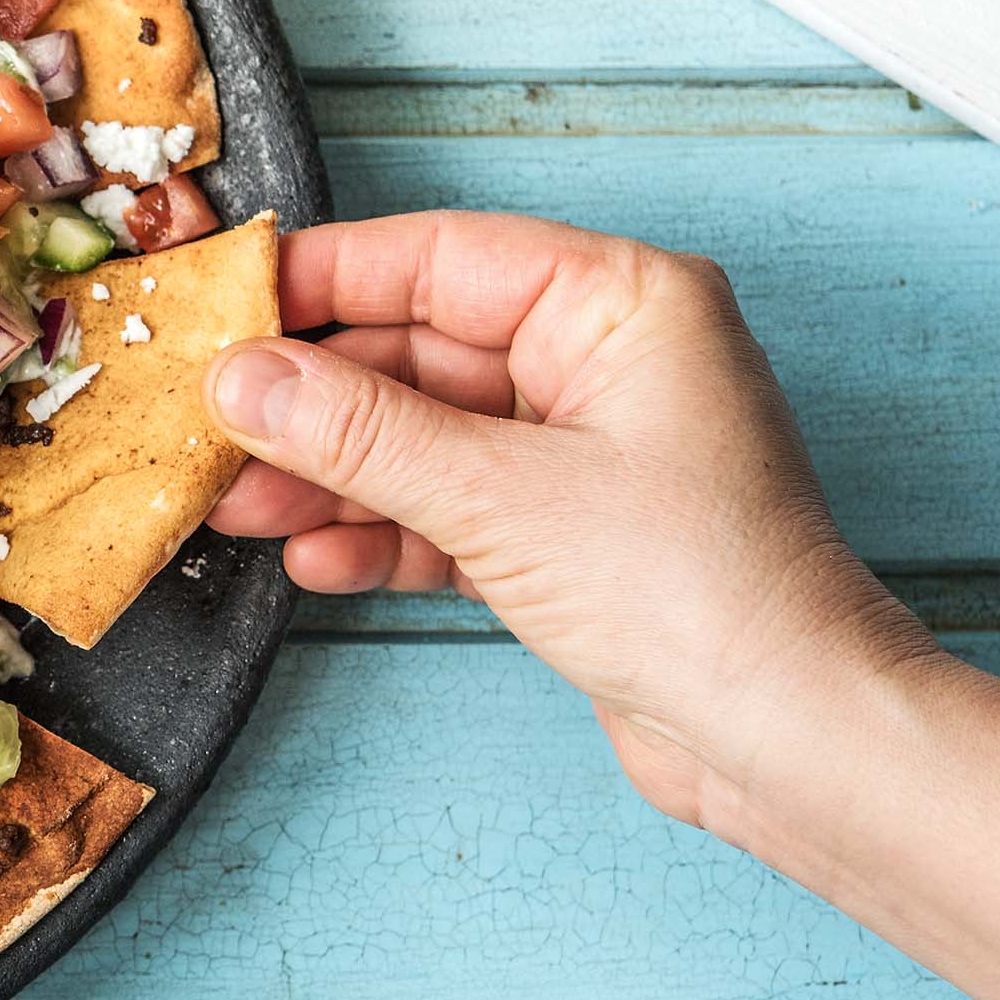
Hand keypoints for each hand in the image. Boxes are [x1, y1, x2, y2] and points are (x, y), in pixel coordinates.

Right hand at [200, 212, 933, 832]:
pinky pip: (447, 507)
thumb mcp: (500, 497)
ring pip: (420, 436)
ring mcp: (585, 450)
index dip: (320, 281)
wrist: (789, 740)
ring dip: (329, 475)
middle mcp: (605, 362)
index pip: (438, 258)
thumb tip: (243, 380)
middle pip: (416, 351)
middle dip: (311, 400)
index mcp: (621, 304)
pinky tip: (317, 559)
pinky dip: (383, 531)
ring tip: (240, 507)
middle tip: (211, 426)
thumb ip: (358, 432)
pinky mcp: (567, 533)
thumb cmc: (701, 594)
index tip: (222, 307)